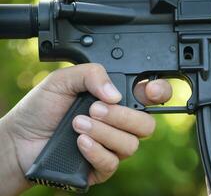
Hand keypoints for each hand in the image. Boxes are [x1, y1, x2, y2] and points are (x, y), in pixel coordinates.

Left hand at [0, 63, 171, 194]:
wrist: (21, 139)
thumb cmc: (43, 108)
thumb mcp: (63, 79)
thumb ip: (91, 74)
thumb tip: (115, 94)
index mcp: (115, 99)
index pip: (149, 96)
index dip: (159, 92)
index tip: (150, 91)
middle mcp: (119, 123)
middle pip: (146, 124)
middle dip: (122, 116)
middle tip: (95, 109)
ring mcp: (112, 146)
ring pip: (131, 144)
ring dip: (104, 132)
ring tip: (78, 124)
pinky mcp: (102, 166)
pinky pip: (113, 162)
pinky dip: (97, 151)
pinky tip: (80, 142)